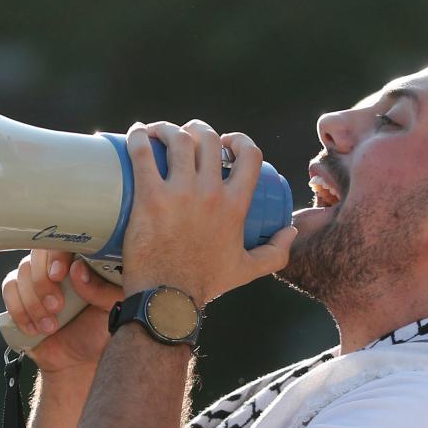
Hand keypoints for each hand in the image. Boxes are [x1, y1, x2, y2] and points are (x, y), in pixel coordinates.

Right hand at [1, 250, 123, 372]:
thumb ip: (103, 290)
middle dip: (43, 282)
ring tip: (51, 325)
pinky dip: (20, 310)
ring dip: (33, 302)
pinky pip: (9, 290)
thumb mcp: (113, 310)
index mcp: (86, 262)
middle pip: (38, 253)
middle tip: (57, 306)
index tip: (60, 274)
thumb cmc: (100, 333)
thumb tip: (79, 270)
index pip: (68, 242)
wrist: (78, 363)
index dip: (59, 254)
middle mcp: (61, 266)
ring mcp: (39, 279)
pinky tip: (36, 328)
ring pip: (22, 272)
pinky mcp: (21, 295)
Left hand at [121, 120, 296, 305]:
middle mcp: (210, 193)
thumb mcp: (248, 269)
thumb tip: (290, 231)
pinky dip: (138, 136)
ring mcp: (179, 193)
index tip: (224, 142)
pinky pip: (142, 154)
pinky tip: (136, 133)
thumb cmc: (205, 283)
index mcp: (236, 204)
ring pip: (178, 139)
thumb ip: (276, 253)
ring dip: (168, 128)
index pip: (248, 153)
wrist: (168, 299)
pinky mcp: (149, 198)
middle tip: (185, 138)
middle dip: (198, 129)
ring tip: (158, 134)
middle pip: (208, 138)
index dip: (237, 139)